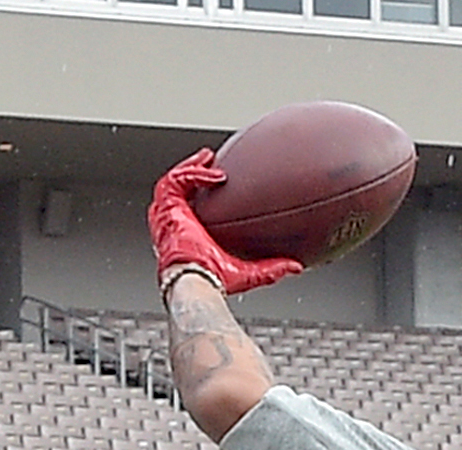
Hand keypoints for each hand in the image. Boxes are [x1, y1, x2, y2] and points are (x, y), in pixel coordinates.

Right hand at [149, 151, 305, 296]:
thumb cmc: (213, 280)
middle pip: (181, 189)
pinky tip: (215, 174)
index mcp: (193, 234)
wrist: (196, 279)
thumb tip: (296, 266)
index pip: (194, 207)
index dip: (203, 193)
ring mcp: (169, 214)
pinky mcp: (166, 206)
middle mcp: (178, 222)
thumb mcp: (250, 272)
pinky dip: (194, 173)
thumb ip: (272, 268)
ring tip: (208, 158)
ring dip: (192, 167)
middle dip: (194, 171)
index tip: (221, 182)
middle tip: (210, 162)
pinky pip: (175, 180)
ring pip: (175, 180)